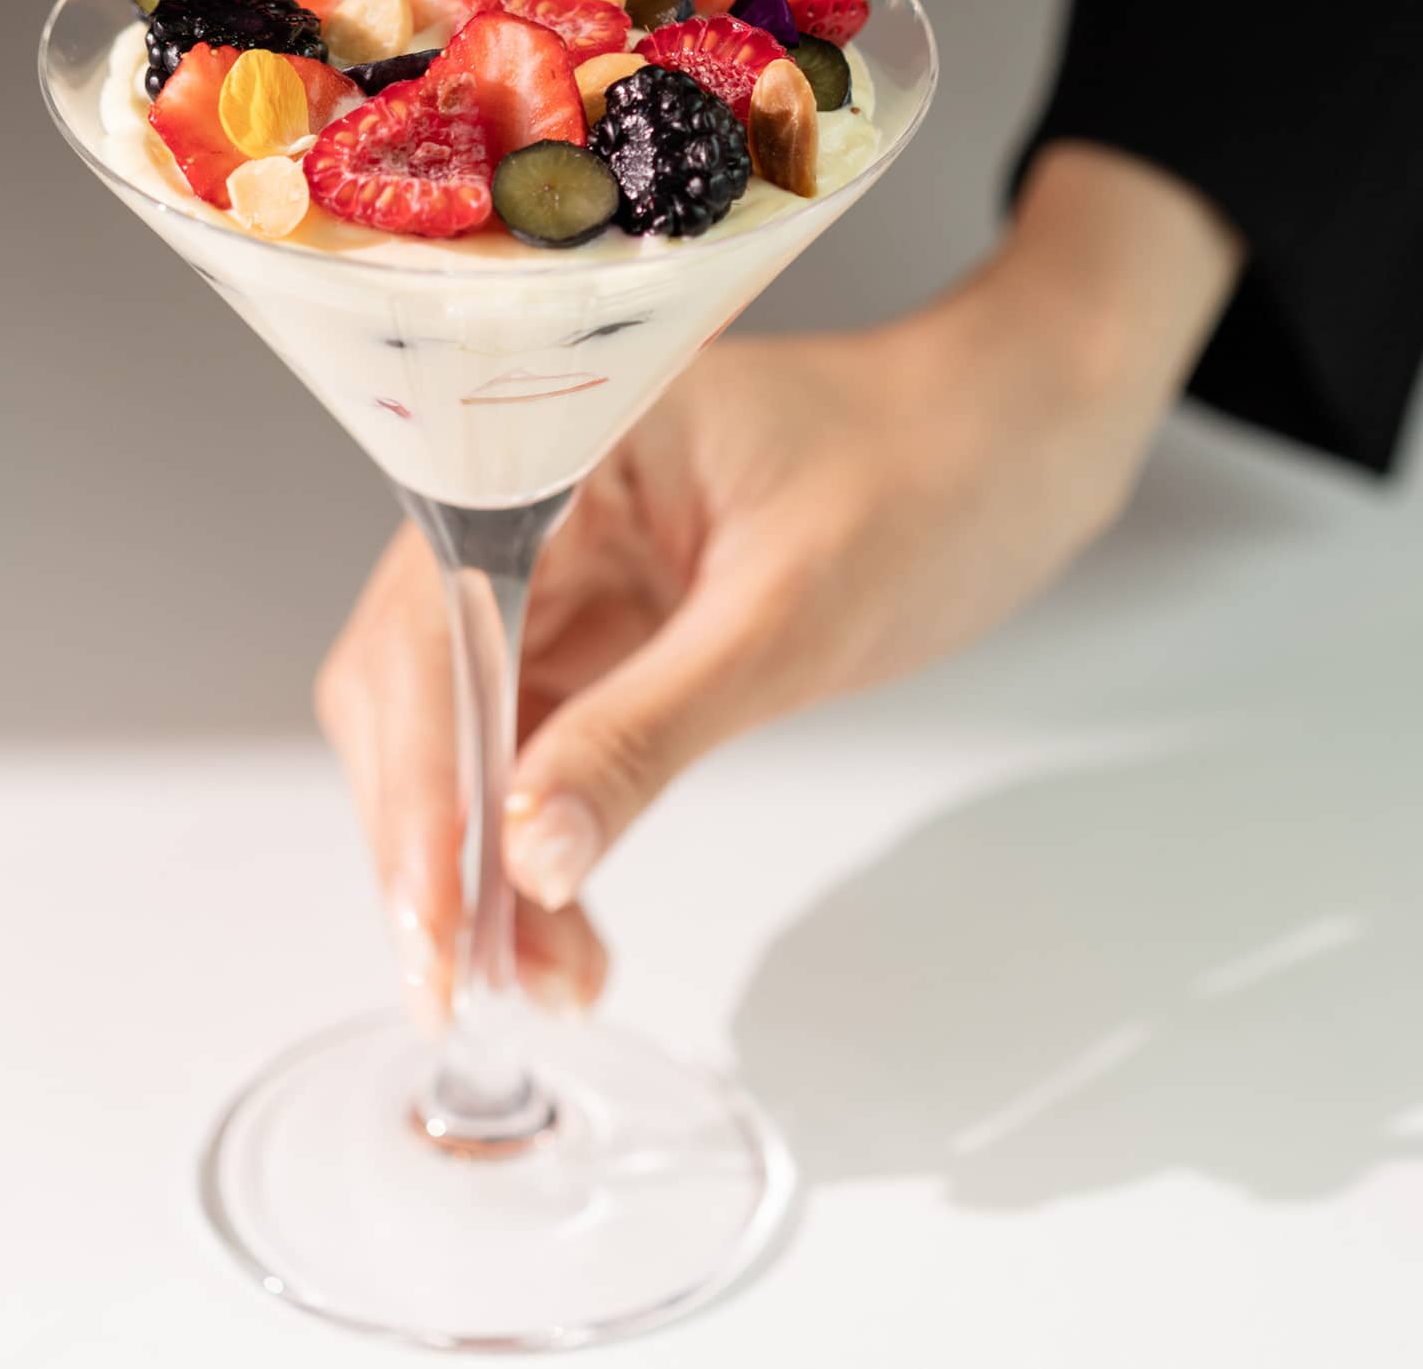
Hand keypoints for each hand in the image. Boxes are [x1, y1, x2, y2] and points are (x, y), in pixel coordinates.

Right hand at [315, 141, 1242, 1018]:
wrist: (999, 456)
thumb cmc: (922, 479)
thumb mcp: (788, 618)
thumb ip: (647, 730)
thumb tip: (530, 854)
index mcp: (558, 443)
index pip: (438, 620)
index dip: (422, 776)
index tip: (436, 912)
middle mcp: (534, 507)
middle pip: (423, 688)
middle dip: (441, 838)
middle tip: (468, 980)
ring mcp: (563, 576)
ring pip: (470, 736)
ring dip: (484, 862)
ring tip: (540, 977)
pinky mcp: (601, 635)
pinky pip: (535, 747)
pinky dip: (538, 837)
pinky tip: (560, 924)